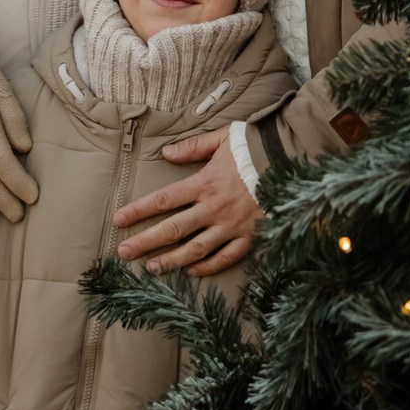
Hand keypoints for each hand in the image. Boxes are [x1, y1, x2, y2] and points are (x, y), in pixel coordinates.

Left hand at [113, 127, 261, 276]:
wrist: (291, 159)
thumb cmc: (254, 146)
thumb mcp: (221, 138)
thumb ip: (192, 147)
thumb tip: (165, 152)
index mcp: (204, 183)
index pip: (163, 200)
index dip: (138, 210)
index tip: (118, 220)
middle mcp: (214, 208)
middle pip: (173, 229)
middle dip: (145, 241)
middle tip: (124, 252)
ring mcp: (232, 225)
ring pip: (196, 248)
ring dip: (171, 260)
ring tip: (152, 268)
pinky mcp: (250, 236)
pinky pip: (226, 257)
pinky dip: (208, 266)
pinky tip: (192, 271)